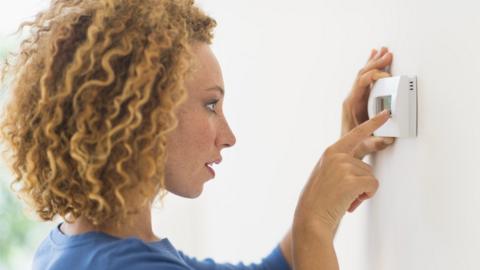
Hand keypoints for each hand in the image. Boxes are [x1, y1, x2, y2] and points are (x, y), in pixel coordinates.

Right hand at [294, 110, 390, 236]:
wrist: (310, 216)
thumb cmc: (318, 199)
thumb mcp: (326, 173)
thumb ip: (339, 164)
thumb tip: (360, 166)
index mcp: (330, 152)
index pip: (356, 134)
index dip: (373, 123)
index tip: (385, 114)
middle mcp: (337, 155)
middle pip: (367, 166)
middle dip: (361, 182)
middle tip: (346, 193)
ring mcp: (344, 166)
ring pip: (370, 176)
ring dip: (362, 191)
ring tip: (344, 198)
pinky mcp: (351, 180)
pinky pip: (373, 185)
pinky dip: (366, 195)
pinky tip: (351, 201)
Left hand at [341, 47, 394, 156]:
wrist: (346, 149)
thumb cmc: (353, 145)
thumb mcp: (365, 145)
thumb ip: (376, 143)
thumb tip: (388, 138)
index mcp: (351, 104)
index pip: (361, 82)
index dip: (374, 76)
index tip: (387, 76)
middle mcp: (352, 98)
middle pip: (363, 74)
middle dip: (376, 63)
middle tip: (388, 54)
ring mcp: (356, 98)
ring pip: (364, 74)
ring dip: (374, 62)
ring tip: (383, 50)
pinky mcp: (361, 100)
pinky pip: (367, 79)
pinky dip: (372, 68)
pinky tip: (374, 57)